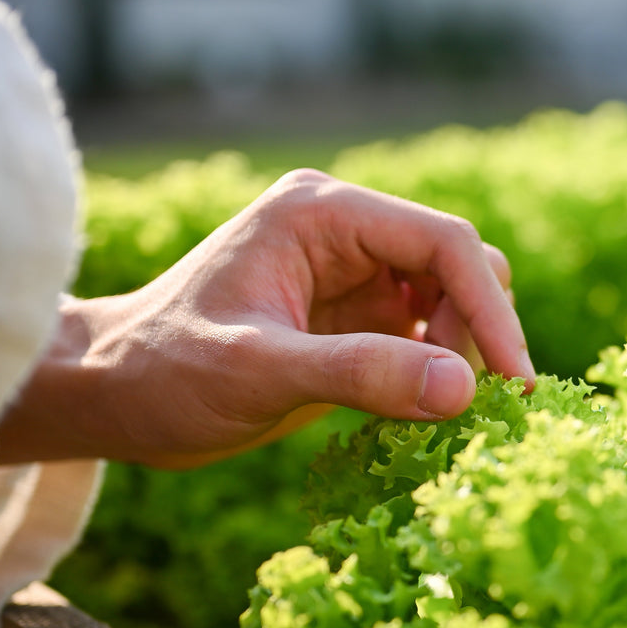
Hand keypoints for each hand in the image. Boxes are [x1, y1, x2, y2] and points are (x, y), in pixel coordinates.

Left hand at [0, 170, 533, 468]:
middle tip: (466, 406)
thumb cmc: (162, 372)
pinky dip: (440, 374)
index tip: (514, 383)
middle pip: (460, 268)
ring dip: (463, 355)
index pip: (443, 244)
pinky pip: (429, 338)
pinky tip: (423, 413)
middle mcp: (348, 231)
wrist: (112, 397)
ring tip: (439, 414)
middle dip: (478, 333)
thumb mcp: (259, 372)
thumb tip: (466, 389)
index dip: (490, 310)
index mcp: (323, 213)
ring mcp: (356, 274)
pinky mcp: (358, 318)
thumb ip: (361, 374)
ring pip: (455, 303)